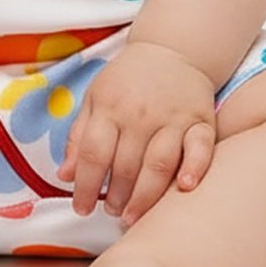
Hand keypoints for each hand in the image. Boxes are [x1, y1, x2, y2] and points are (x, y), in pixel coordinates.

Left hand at [57, 41, 216, 223]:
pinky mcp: (201, 121)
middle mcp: (140, 114)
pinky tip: (184, 188)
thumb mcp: (95, 99)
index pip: (93, 154)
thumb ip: (79, 138)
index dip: (85, 187)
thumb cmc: (127, 81)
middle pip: (125, 166)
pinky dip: (194, 168)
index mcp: (110, 107)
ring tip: (133, 216)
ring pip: (159, 164)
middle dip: (116, 198)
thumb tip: (64, 177)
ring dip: (145, 197)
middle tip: (112, 214)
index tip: (81, 208)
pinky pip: (200, 148)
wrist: (171, 50)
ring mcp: (172, 118)